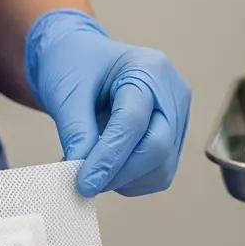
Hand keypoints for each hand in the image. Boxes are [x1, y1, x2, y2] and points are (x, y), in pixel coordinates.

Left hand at [25, 9, 190, 196]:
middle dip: (119, 173)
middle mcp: (173, 94)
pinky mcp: (174, 141)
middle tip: (83, 183)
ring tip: (92, 168)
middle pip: (158, 148)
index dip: (109, 158)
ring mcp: (178, 119)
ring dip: (123, 180)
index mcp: (149, 69)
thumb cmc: (75, 66)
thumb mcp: (66, 91)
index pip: (134, 122)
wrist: (84, 62)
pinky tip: (107, 166)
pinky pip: (158, 174)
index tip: (83, 183)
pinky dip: (130, 181)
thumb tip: (80, 171)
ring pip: (161, 169)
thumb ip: (76, 131)